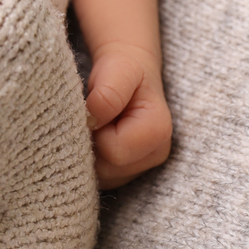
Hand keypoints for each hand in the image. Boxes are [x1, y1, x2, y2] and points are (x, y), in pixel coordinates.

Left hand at [84, 41, 172, 188]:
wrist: (128, 72)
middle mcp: (155, 155)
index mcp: (158, 132)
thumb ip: (108, 94)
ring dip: (90, 152)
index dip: (95, 130)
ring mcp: (141, 167)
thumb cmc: (123, 70)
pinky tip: (95, 136)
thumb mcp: (119, 70)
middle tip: (92, 118)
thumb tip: (92, 120)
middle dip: (91, 144)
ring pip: (102, 177)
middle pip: (107, 170)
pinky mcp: (126, 172)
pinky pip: (101, 178)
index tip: (93, 108)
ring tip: (95, 125)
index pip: (114, 152)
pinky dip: (92, 159)